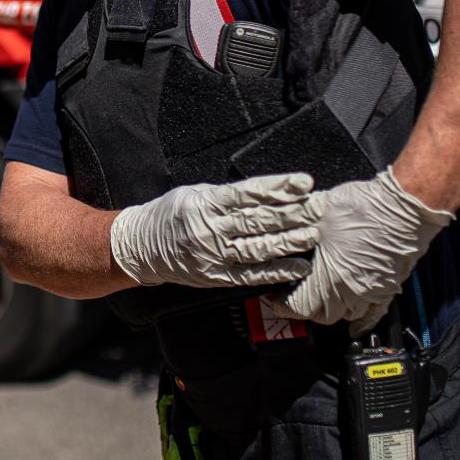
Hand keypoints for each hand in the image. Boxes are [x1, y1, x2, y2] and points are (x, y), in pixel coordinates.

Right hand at [110, 173, 320, 288]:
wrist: (141, 247)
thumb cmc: (170, 215)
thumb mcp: (194, 194)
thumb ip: (226, 195)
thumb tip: (266, 191)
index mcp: (204, 203)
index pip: (249, 193)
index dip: (279, 187)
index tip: (304, 183)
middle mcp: (209, 229)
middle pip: (258, 220)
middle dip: (293, 213)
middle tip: (319, 208)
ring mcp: (213, 255)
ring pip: (258, 247)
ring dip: (289, 242)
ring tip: (313, 234)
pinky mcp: (216, 276)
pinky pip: (251, 274)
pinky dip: (276, 271)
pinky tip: (298, 266)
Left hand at [271, 166, 453, 333]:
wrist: (406, 205)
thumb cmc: (367, 207)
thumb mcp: (319, 210)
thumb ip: (297, 221)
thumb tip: (281, 222)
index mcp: (331, 276)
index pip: (299, 306)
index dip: (283, 303)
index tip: (276, 296)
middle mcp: (352, 291)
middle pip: (321, 316)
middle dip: (304, 308)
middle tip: (294, 294)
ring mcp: (372, 291)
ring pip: (346, 316)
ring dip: (330, 310)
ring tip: (319, 296)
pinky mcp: (389, 287)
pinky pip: (374, 315)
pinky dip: (362, 323)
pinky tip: (355, 327)